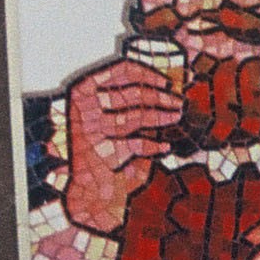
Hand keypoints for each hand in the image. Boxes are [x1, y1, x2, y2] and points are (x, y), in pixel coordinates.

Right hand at [61, 55, 180, 235]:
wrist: (85, 189)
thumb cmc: (98, 148)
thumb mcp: (104, 116)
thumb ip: (125, 99)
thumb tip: (164, 84)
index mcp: (81, 90)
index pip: (119, 70)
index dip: (148, 73)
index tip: (166, 81)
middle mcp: (82, 107)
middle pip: (132, 93)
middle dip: (161, 96)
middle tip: (178, 101)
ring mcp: (89, 130)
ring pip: (135, 117)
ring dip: (161, 116)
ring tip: (176, 116)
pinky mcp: (100, 153)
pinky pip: (135, 145)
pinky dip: (153, 147)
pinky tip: (165, 147)